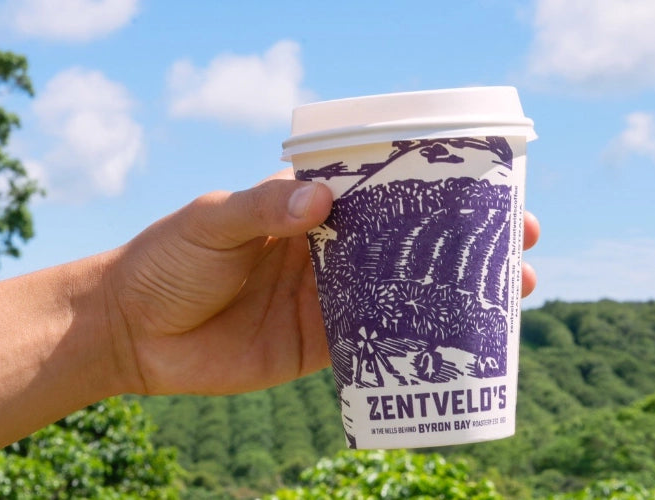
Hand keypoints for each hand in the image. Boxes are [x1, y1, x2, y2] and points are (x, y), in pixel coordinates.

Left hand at [106, 168, 539, 395]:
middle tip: (522, 242)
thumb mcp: (211, 223)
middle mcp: (329, 250)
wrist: (133, 333)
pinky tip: (462, 344)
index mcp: (309, 208)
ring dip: (458, 293)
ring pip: (407, 292)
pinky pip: (379, 342)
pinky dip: (419, 342)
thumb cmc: (168, 260)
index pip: (385, 190)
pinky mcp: (321, 346)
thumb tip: (319, 201)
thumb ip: (261, 211)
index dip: (436, 188)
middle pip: (412, 242)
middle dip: (467, 242)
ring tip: (514, 294)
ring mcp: (330, 299)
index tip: (487, 186)